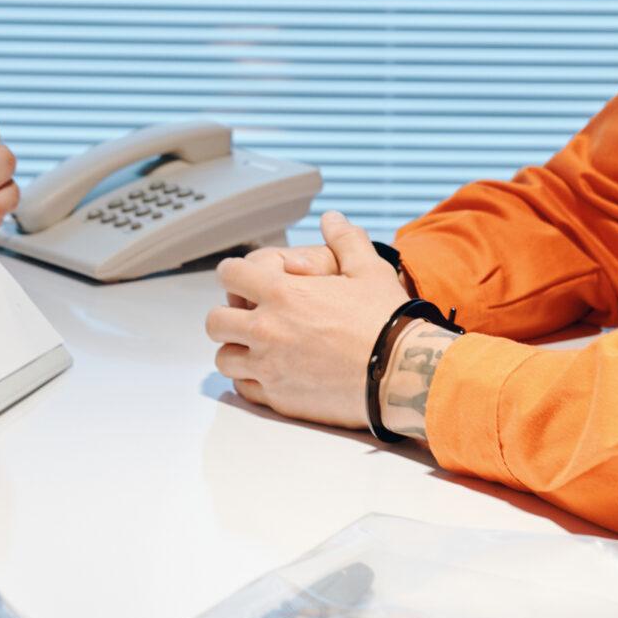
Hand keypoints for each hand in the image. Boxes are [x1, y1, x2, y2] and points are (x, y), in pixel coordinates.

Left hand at [205, 211, 406, 429]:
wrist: (401, 374)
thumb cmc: (387, 320)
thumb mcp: (369, 270)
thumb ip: (345, 240)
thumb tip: (332, 219)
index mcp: (282, 294)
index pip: (230, 275)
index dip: (234, 274)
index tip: (243, 280)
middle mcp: (267, 330)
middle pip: (216, 321)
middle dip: (227, 315)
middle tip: (246, 317)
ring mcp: (269, 368)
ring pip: (224, 358)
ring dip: (235, 350)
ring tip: (255, 348)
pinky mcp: (279, 398)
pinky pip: (244, 389)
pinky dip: (250, 381)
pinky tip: (269, 374)